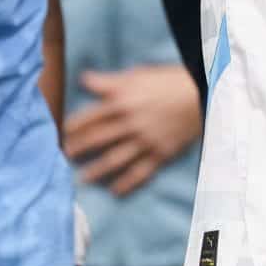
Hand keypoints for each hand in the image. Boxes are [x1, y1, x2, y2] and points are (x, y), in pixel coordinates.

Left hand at [64, 65, 202, 195]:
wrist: (202, 94)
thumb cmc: (169, 81)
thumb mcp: (137, 75)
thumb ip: (109, 81)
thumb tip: (83, 78)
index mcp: (123, 101)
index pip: (91, 116)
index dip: (74, 126)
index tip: (62, 133)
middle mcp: (131, 123)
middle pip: (98, 139)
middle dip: (80, 149)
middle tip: (65, 157)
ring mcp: (146, 141)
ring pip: (116, 159)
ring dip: (97, 170)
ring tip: (82, 179)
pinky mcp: (161, 153)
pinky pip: (140, 172)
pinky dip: (127, 183)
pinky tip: (115, 191)